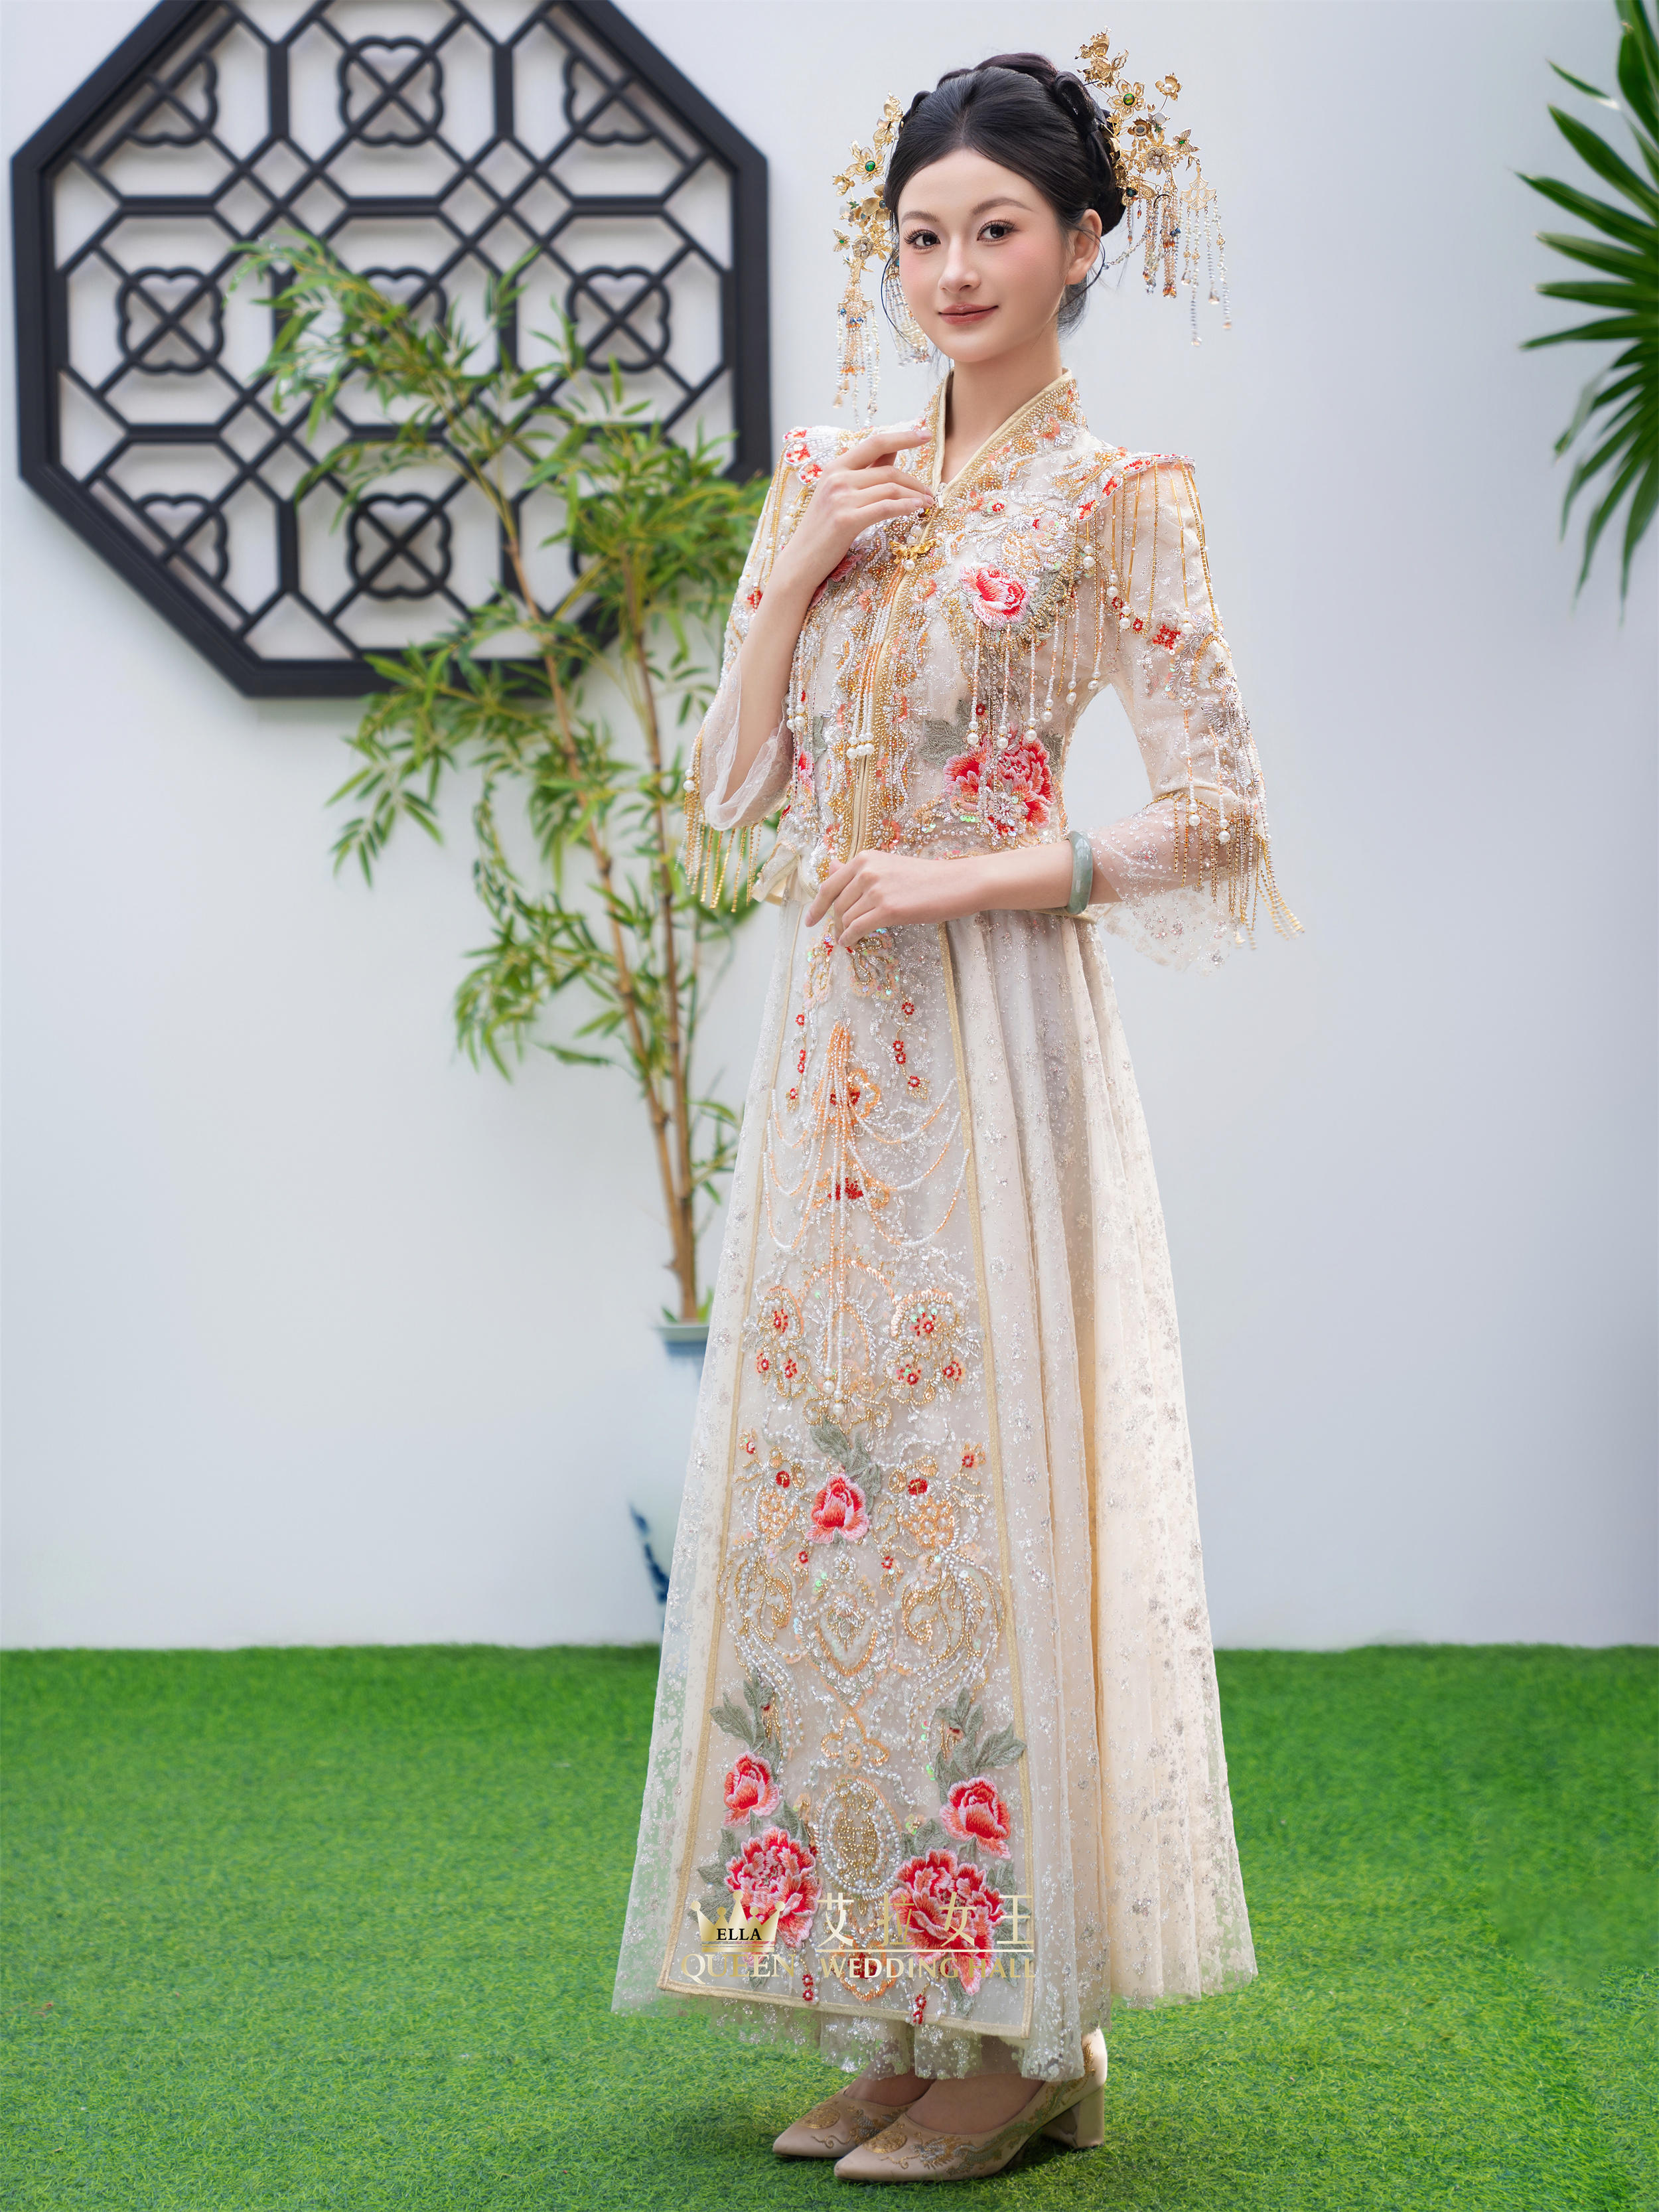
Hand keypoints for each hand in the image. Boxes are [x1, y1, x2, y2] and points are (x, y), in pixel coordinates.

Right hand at [774, 424, 934, 596]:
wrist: (800, 561)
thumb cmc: (822, 530)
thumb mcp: (839, 494)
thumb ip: (865, 472)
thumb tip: (893, 453)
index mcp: (835, 467)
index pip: (874, 443)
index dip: (902, 436)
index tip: (925, 434)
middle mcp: (837, 478)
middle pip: (888, 470)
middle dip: (914, 481)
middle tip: (930, 492)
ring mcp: (841, 498)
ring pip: (890, 488)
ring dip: (915, 496)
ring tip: (927, 504)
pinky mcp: (846, 519)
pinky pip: (886, 507)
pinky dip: (906, 506)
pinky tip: (917, 509)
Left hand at [804, 840, 1077, 943]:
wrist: (957, 883)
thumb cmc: (926, 877)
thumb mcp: (888, 867)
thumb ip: (858, 871)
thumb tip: (830, 868)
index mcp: (865, 858)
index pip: (829, 884)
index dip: (816, 905)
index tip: (809, 920)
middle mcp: (866, 871)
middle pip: (837, 904)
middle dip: (835, 922)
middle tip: (840, 934)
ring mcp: (876, 890)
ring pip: (846, 918)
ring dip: (845, 932)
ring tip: (851, 939)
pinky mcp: (887, 909)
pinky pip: (857, 929)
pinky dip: (850, 939)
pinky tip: (851, 944)